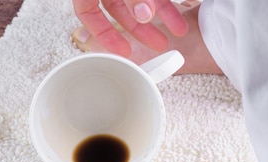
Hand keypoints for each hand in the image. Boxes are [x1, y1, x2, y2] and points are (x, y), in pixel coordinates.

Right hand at [73, 0, 188, 56]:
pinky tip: (180, 12)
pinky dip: (166, 2)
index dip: (103, 34)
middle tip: (160, 45)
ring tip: (179, 30)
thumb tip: (144, 14)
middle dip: (142, 29)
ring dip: (162, 14)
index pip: (87, 12)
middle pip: (118, 9)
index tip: (123, 51)